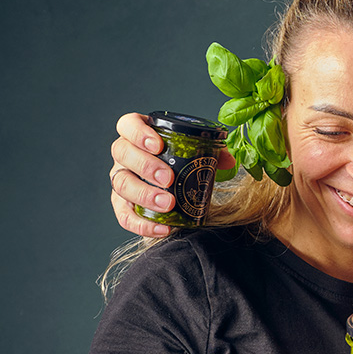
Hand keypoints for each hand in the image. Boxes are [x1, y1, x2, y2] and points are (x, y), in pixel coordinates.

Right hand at [109, 112, 236, 237]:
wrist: (175, 190)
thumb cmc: (181, 165)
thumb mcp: (195, 154)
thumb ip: (213, 152)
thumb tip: (229, 160)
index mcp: (138, 135)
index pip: (127, 125)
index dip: (138, 132)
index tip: (158, 145)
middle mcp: (125, 156)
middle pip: (123, 153)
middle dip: (145, 166)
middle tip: (168, 178)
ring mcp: (121, 179)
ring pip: (121, 184)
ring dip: (144, 194)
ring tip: (168, 203)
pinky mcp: (122, 205)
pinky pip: (124, 216)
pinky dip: (142, 224)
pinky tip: (163, 229)